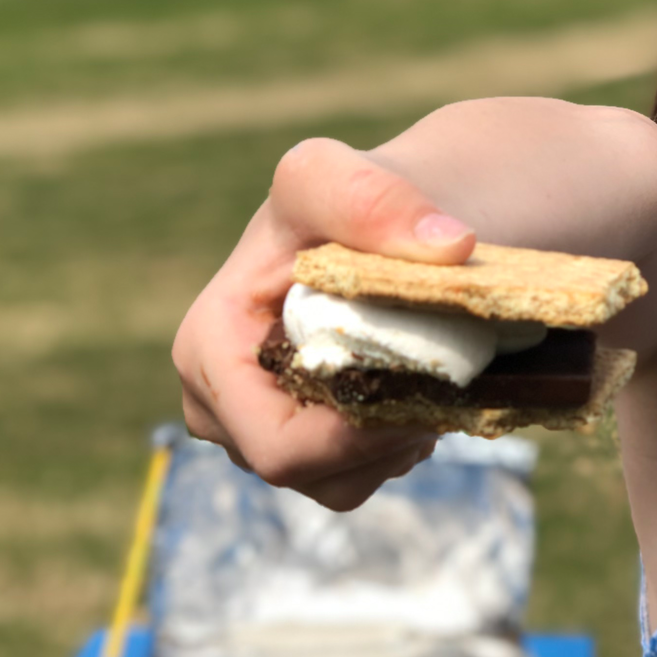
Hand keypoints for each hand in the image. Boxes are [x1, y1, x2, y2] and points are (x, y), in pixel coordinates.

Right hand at [172, 137, 476, 509]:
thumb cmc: (352, 196)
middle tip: (435, 372)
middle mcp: (220, 403)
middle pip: (306, 471)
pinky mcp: (308, 443)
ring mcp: (262, 429)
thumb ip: (372, 198)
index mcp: (208, 349)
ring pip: (339, 482)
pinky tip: (417, 386)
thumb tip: (449, 248)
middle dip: (380, 434)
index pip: (275, 444)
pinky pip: (360, 475)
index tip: (421, 382)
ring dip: (396, 438)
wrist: (398, 217)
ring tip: (426, 370)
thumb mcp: (338, 174)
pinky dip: (399, 441)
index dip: (354, 433)